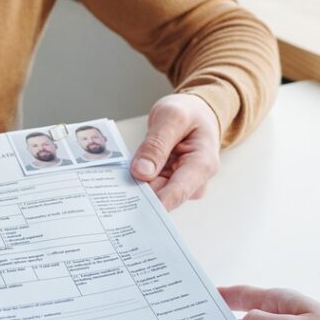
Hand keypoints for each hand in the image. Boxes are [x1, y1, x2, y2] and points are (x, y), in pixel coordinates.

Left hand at [132, 93, 220, 209]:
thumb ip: (156, 144)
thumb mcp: (171, 117)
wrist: (196, 115)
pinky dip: (138, 180)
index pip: (177, 193)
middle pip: (162, 197)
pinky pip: (149, 188)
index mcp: (202, 165)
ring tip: (124, 169)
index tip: (129, 205)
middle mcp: (195, 182)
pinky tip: (130, 171)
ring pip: (152, 195)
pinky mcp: (170, 185)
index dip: (153, 203)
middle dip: (139, 191)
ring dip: (136, 184)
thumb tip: (141, 172)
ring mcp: (182, 186)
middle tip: (116, 182)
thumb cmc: (189, 114)